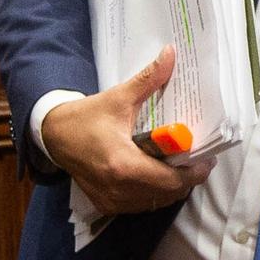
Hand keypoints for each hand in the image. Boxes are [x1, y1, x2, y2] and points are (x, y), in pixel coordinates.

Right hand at [40, 45, 213, 214]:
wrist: (53, 136)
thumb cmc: (86, 117)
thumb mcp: (119, 98)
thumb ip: (148, 79)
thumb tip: (170, 54)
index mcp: (123, 164)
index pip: (171, 180)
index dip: (194, 172)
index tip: (207, 158)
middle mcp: (118, 188)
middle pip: (168, 193)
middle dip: (187, 178)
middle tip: (197, 160)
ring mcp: (112, 201)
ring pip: (156, 202)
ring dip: (172, 187)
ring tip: (180, 166)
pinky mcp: (107, 205)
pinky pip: (141, 205)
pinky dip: (154, 193)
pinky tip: (158, 175)